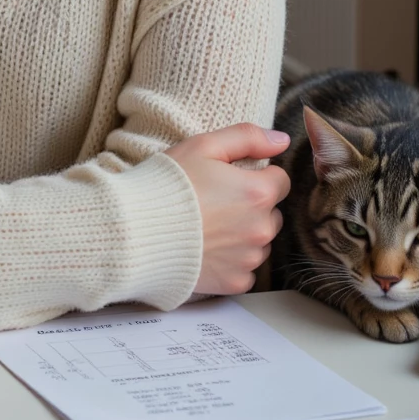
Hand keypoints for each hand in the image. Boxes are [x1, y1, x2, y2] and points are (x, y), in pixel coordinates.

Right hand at [165, 125, 290, 295]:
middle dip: (252, 207)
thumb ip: (248, 137)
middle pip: (271, 213)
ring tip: (208, 226)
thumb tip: (282, 140)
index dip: (256, 175)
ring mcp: (249, 258)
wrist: (136, 231)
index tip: (230, 179)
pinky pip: (245, 269)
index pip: (280, 180)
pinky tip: (207, 249)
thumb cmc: (168, 184)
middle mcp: (261, 228)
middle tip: (216, 202)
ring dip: (244, 235)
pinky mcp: (235, 282)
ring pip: (260, 242)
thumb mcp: (204, 146)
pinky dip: (232, 262)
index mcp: (258, 192)